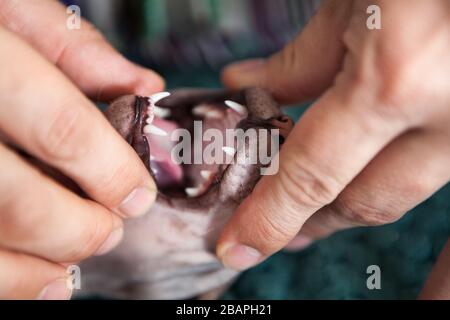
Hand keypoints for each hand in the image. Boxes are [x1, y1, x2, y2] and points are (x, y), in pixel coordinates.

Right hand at [0, 0, 162, 298]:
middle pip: (16, 202)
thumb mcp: (7, 3)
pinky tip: (34, 282)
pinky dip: (3, 282)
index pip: (60, 127)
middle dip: (77, 230)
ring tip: (72, 265)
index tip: (137, 196)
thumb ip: (73, 47)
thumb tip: (143, 87)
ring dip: (35, 269)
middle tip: (108, 232)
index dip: (110, 171)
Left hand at [217, 0, 449, 270]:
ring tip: (312, 207)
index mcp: (395, 79)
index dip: (269, 220)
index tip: (237, 247)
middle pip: (365, 201)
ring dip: (350, 200)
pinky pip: (434, 172)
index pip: (312, 177)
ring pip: (401, 188)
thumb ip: (303, 59)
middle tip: (276, 227)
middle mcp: (448, 114)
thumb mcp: (354, 0)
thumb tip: (251, 87)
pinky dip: (394, 185)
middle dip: (312, 221)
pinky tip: (365, 184)